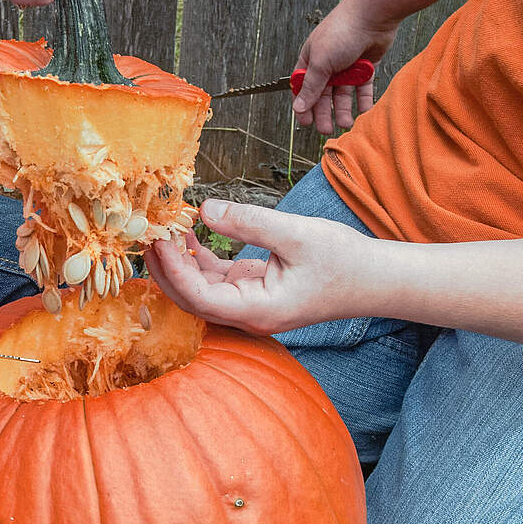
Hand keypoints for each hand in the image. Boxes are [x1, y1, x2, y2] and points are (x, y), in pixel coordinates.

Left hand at [145, 200, 384, 335]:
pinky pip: (216, 279)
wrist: (375, 280)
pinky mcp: (253, 291)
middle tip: (148, 234)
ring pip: (200, 289)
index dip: (175, 270)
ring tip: (163, 229)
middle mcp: (247, 314)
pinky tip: (188, 234)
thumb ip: (248, 222)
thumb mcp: (296, 234)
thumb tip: (204, 209)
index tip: (160, 239)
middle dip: (166, 269)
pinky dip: (199, 259)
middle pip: (191, 299)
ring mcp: (249, 305)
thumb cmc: (344, 261)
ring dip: (180, 263)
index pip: (200, 297)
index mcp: (257, 310)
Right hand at [292, 0, 399, 133]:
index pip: (303, 88)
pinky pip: (362, 89)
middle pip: (323, 95)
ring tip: (346, 123)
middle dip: (324, 113)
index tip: (306, 122)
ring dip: (343, 110)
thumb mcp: (321, 62)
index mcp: (311, 60)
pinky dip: (363, 100)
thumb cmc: (342, 31)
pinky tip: (363, 112)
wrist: (374, 15)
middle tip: (327, 130)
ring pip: (343, 95)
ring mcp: (346, 67)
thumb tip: (298, 107)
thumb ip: (310, 87)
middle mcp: (327, 64)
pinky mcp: (365, 68)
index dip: (303, 106)